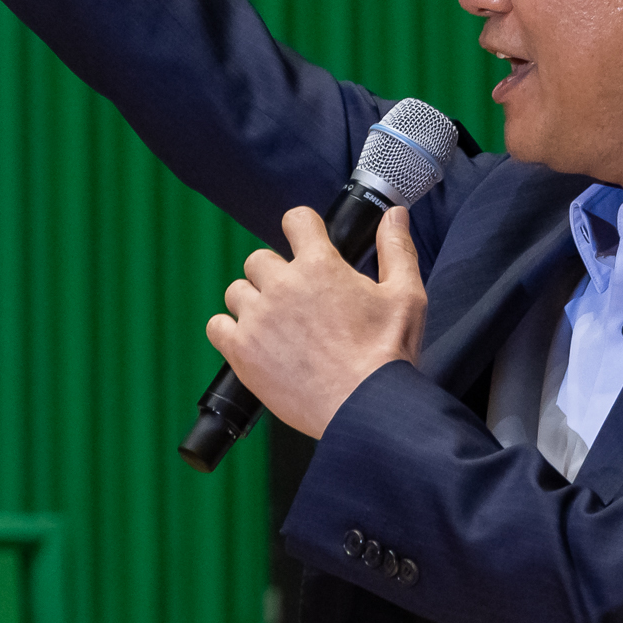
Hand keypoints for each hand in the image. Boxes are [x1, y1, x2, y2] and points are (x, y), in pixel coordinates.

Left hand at [206, 206, 424, 437]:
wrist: (365, 408)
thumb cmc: (387, 355)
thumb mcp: (406, 295)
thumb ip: (397, 249)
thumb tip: (394, 215)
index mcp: (320, 266)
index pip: (295, 220)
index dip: (302, 230)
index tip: (306, 245)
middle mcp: (282, 285)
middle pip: (259, 259)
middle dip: (277, 274)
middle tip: (298, 301)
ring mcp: (258, 318)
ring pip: (237, 291)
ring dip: (253, 303)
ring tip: (278, 327)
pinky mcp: (241, 350)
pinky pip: (216, 326)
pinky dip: (230, 331)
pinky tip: (253, 343)